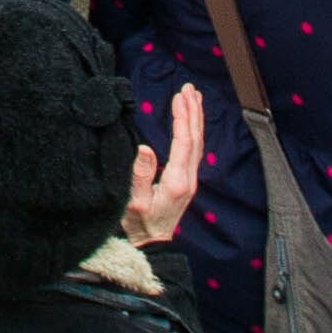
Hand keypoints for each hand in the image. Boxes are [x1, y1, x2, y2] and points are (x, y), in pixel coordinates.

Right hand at [122, 85, 203, 245]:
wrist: (151, 244)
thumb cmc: (139, 225)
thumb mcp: (133, 202)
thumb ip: (140, 175)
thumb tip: (145, 147)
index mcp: (176, 182)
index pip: (183, 143)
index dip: (182, 118)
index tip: (179, 97)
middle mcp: (188, 179)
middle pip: (195, 139)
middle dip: (193, 111)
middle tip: (189, 88)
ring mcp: (190, 180)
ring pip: (198, 143)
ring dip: (196, 118)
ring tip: (194, 96)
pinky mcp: (186, 180)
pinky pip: (195, 150)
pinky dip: (194, 130)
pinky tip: (192, 120)